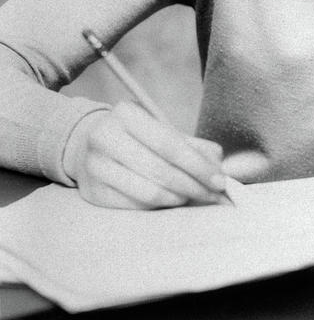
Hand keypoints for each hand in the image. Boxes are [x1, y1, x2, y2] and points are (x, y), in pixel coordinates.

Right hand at [62, 103, 228, 208]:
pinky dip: (159, 205)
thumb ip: (192, 144)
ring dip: (179, 198)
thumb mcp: (160, 129)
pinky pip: (135, 205)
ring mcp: (95, 167)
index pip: (169, 144)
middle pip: (160, 170)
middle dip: (194, 185)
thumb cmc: (135, 136)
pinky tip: (172, 200)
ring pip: (148, 191)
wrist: (87, 144)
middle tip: (214, 195)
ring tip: (195, 197)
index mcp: (125, 114)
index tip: (220, 180)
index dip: (198, 165)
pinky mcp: (92, 192)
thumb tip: (218, 164)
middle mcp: (105, 137)